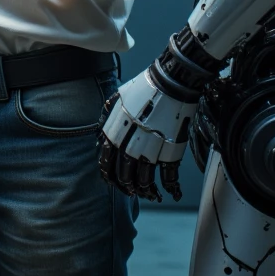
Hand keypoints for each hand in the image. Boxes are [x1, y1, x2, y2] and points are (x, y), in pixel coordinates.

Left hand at [97, 65, 196, 202]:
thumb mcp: (118, 98)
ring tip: (149, 194)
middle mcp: (131, 140)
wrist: (171, 81)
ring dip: (145, 190)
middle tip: (130, 191)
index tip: (111, 181)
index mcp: (117, 129)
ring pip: (144, 178)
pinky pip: (169, 175)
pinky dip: (170, 187)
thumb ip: (108, 117)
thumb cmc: (146, 88)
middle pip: (124, 172)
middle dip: (125, 185)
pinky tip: (171, 193)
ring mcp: (152, 146)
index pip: (106, 159)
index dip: (108, 173)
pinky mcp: (172, 148)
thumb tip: (102, 135)